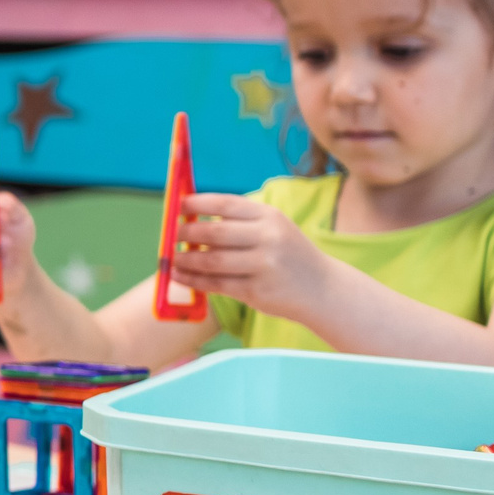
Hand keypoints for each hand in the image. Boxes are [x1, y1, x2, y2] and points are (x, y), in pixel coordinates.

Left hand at [170, 193, 335, 322]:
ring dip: (185, 259)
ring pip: (212, 261)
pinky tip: (179, 276)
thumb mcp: (273, 228)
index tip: (177, 205)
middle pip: (215, 232)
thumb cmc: (286, 254)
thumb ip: (237, 221)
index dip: (196, 203)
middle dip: (186, 232)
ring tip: (172, 258)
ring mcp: (264, 266)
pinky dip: (193, 281)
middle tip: (171, 234)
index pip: (225, 203)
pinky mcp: (258, 291)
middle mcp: (268, 238)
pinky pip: (216, 284)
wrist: (323, 289)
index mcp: (269, 216)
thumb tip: (188, 217)